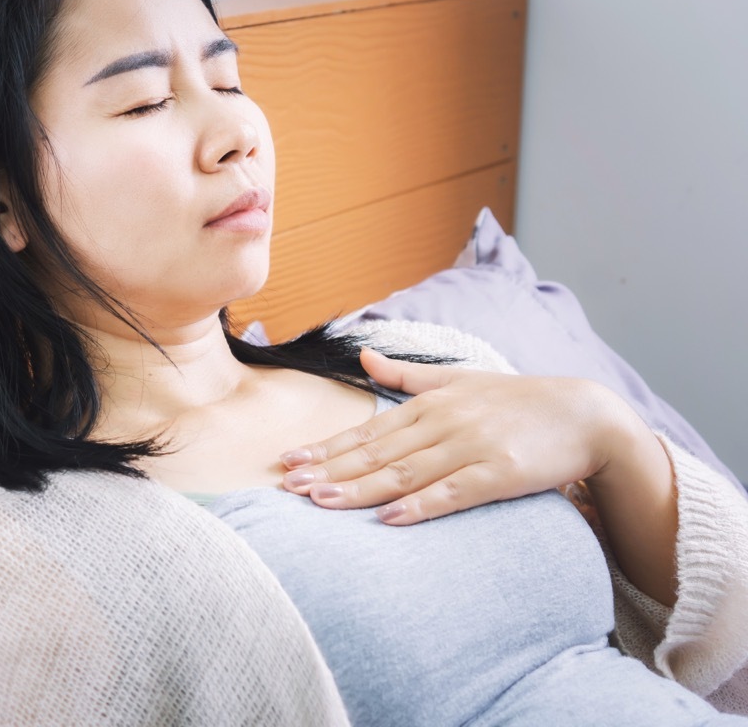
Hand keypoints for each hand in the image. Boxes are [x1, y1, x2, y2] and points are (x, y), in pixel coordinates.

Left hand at [280, 347, 639, 524]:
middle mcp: (443, 423)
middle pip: (376, 453)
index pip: (367, 430)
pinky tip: (389, 518)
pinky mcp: (500, 472)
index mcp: (430, 404)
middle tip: (288, 486)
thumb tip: (363, 358)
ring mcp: (471, 447)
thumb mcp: (460, 379)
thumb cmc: (518, 401)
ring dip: (360, 488)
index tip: (288, 461)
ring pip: (405, 472)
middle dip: (329, 470)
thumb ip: (408, 375)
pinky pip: (453, 492)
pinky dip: (420, 504)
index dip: (326, 447)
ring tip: (321, 502)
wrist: (588, 414)